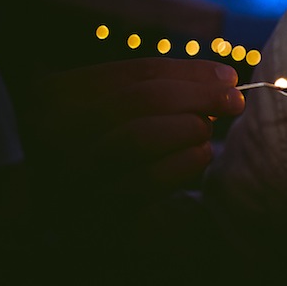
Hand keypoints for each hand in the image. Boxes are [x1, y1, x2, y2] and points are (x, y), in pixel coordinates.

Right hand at [34, 57, 244, 208]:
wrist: (70, 213)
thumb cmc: (102, 148)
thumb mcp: (115, 109)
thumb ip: (159, 91)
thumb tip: (224, 81)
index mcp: (56, 93)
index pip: (139, 72)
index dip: (193, 73)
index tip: (230, 77)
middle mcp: (53, 131)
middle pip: (143, 99)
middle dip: (200, 96)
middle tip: (234, 102)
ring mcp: (70, 172)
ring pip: (141, 136)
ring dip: (190, 129)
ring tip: (204, 133)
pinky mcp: (92, 210)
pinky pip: (147, 181)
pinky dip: (184, 164)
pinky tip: (198, 156)